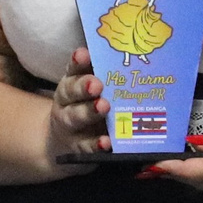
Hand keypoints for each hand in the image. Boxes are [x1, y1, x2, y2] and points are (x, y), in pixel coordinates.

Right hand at [45, 46, 115, 165]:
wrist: (66, 141)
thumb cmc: (87, 107)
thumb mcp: (90, 91)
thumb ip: (109, 77)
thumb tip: (137, 59)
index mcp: (72, 83)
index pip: (74, 69)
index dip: (78, 61)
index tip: (84, 54)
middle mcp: (67, 102)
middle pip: (72, 92)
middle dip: (84, 87)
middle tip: (97, 84)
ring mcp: (71, 126)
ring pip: (76, 117)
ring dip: (89, 112)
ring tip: (103, 106)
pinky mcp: (78, 148)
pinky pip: (87, 146)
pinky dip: (96, 145)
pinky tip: (107, 142)